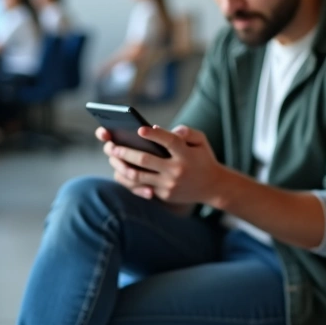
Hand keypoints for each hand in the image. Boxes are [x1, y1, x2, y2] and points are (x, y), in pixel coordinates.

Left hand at [98, 125, 228, 206]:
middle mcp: (177, 170)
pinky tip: (119, 170)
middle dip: (126, 152)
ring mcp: (169, 184)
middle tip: (112, 146)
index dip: (154, 135)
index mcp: (186, 154)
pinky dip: (128, 179)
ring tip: (112, 157)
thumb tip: (159, 130)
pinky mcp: (164, 195)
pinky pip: (141, 187)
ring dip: (122, 166)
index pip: (169, 142)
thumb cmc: (203, 159)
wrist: (213, 187)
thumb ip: (185, 131)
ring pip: (139, 176)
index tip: (140, 129)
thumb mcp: (201, 141)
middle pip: (146, 160)